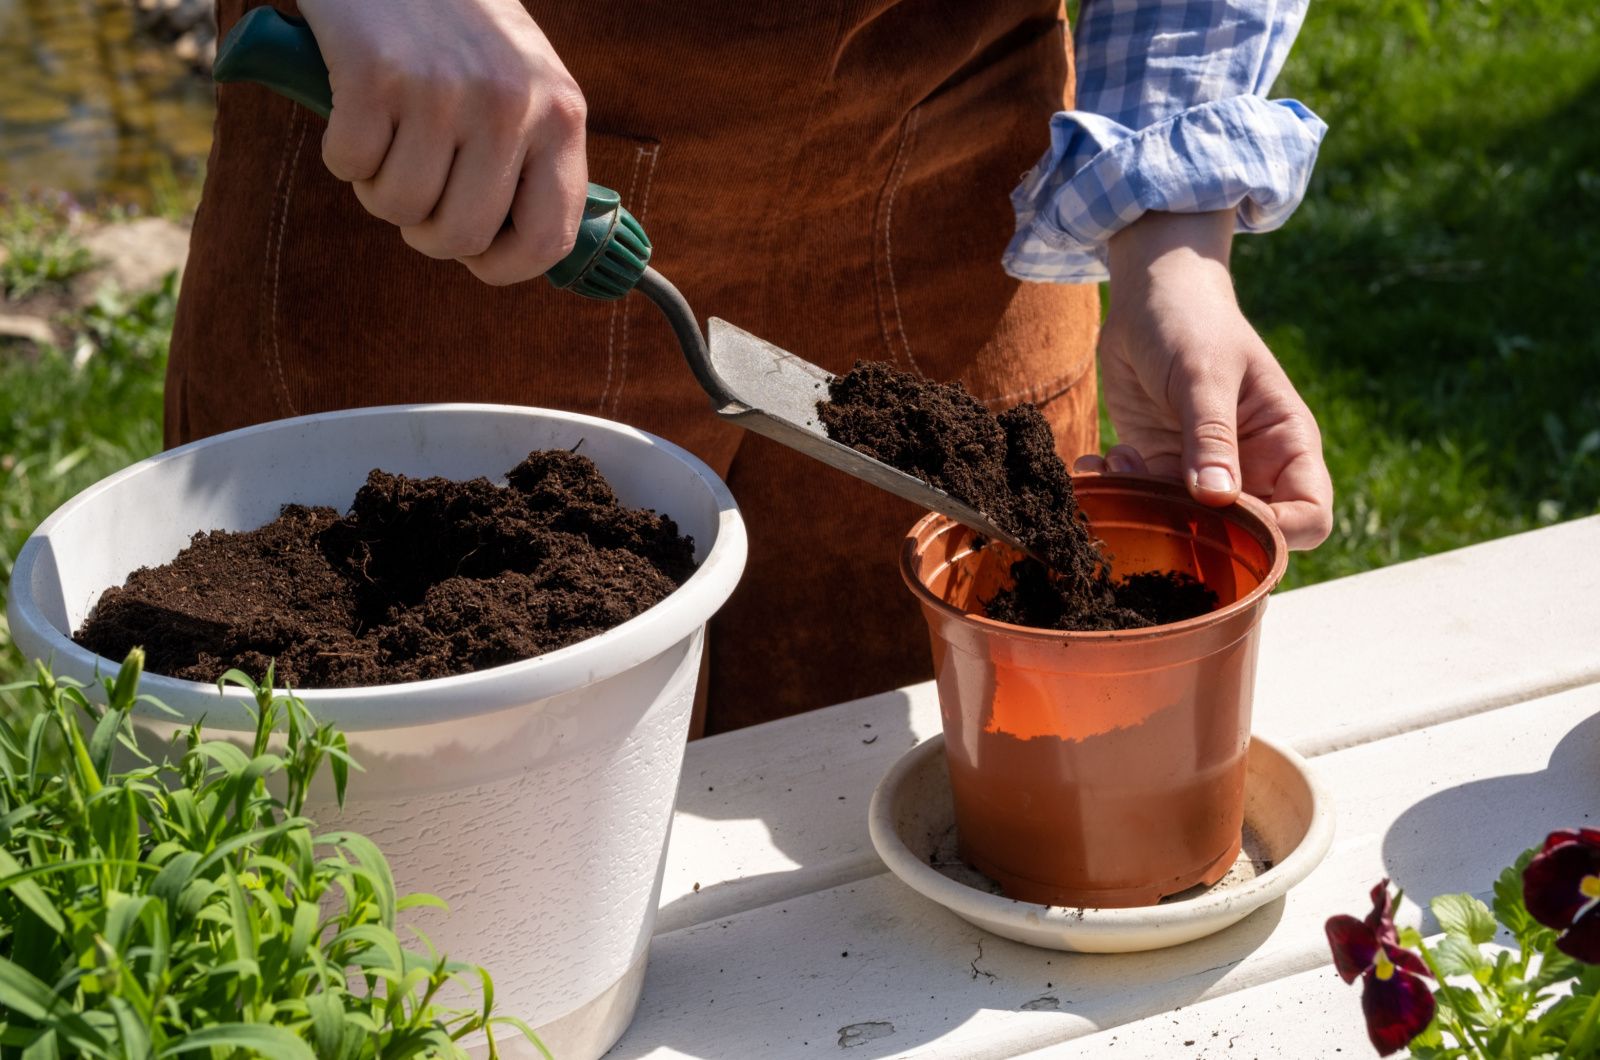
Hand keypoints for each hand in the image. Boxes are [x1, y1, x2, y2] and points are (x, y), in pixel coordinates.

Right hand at [298, 0, 587, 284]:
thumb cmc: (459, 26)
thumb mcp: (525, 84)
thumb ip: (531, 157)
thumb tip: (518, 250)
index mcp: (560, 115)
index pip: (548, 238)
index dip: (504, 267)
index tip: (478, 259)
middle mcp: (509, 105)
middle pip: (461, 237)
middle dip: (428, 230)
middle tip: (418, 189)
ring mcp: (443, 91)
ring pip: (399, 208)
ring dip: (381, 187)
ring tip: (391, 136)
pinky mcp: (375, 75)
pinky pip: (350, 166)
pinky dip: (343, 151)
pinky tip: (358, 107)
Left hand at [1075, 210, 1333, 549]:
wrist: (1148, 297)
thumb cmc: (1193, 322)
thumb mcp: (1202, 373)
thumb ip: (1210, 436)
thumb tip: (1218, 499)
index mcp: (1287, 445)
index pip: (1309, 516)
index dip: (1278, 534)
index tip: (1224, 519)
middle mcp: (1253, 468)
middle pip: (1247, 536)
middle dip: (1198, 531)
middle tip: (1156, 495)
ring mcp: (1205, 473)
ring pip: (1187, 526)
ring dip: (1147, 508)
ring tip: (1119, 462)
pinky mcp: (1162, 467)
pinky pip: (1145, 502)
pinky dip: (1119, 492)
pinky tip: (1098, 461)